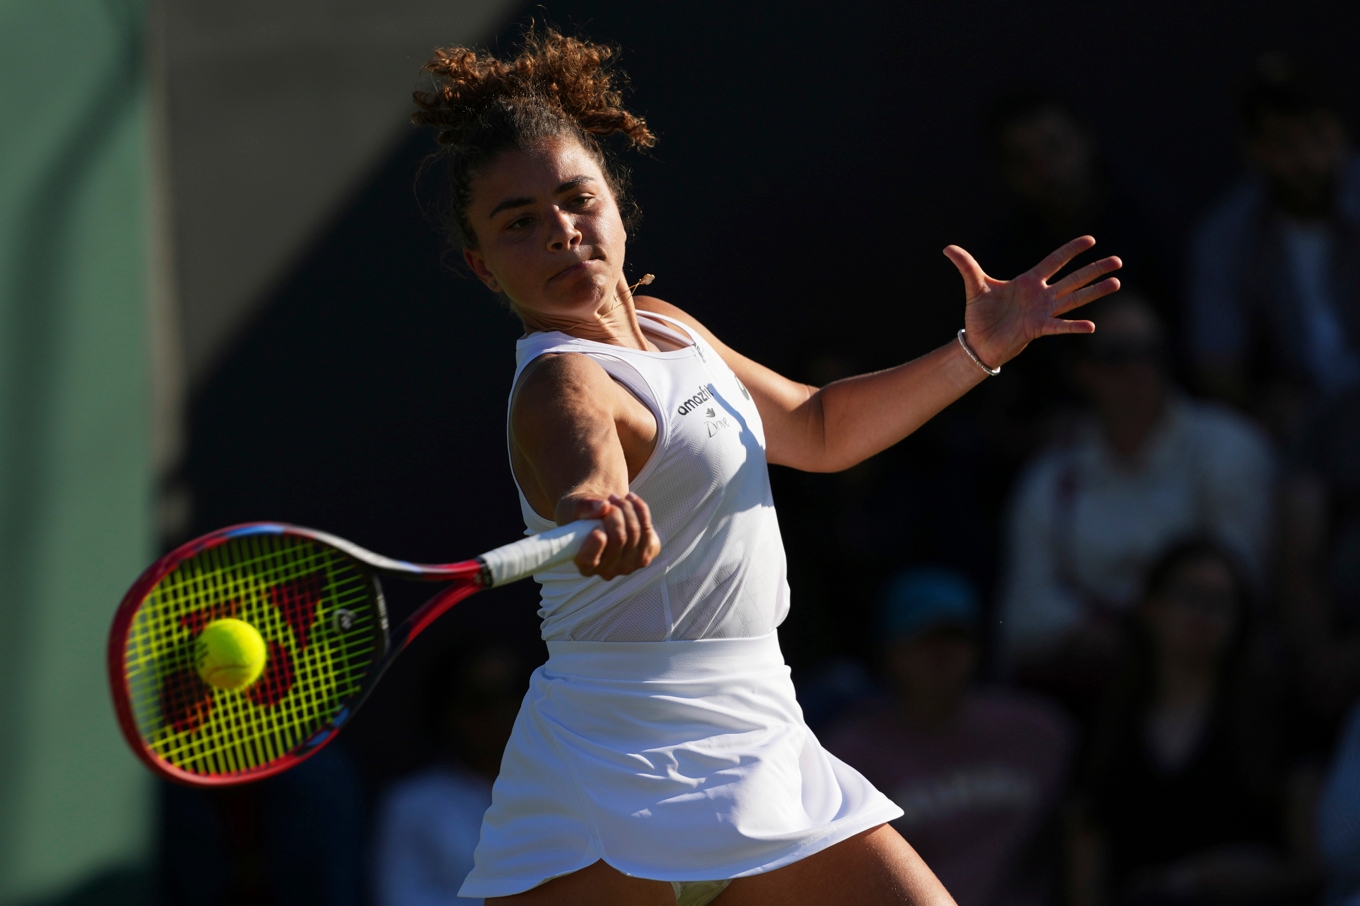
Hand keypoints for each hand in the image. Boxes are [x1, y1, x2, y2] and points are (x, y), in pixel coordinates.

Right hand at [568, 492, 659, 579]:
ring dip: (627, 508)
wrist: (599, 515)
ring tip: (616, 498)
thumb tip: (603, 506)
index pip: (589, 560)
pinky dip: (640, 510)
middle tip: (608, 499)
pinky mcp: (645, 556)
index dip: (595, 544)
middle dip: (615, 512)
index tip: (596, 527)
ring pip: (635, 532)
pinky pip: (648, 529)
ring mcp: (628, 566)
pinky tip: (630, 500)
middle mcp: (607, 572)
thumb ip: (585, 508)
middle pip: (618, 538)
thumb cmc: (582, 514)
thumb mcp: (574, 507)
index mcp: (584, 566)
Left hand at [944, 235, 1120, 368]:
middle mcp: (1041, 295)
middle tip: (1118, 261)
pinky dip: (1073, 326)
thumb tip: (947, 247)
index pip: (1054, 261)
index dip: (1071, 250)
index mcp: (1029, 281)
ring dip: (1094, 291)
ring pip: (1074, 299)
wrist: (977, 342)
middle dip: (1094, 270)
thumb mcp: (974, 286)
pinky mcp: (1037, 329)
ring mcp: (1042, 312)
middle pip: (1073, 278)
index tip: (1090, 239)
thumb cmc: (980, 315)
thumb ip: (966, 266)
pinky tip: (1092, 326)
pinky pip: (1059, 326)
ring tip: (1116, 283)